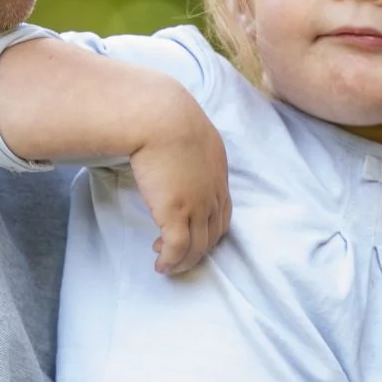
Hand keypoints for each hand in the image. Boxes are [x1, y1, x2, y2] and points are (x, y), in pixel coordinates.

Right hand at [128, 92, 229, 274]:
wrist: (159, 116)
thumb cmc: (163, 116)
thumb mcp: (186, 129)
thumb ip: (185, 144)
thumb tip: (167, 147)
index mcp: (217, 171)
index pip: (222, 211)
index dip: (209, 227)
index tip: (191, 231)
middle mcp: (213, 191)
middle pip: (214, 233)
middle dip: (198, 248)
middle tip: (178, 252)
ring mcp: (197, 204)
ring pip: (198, 246)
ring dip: (184, 261)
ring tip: (167, 265)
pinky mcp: (177, 212)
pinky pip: (178, 247)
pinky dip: (172, 261)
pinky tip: (160, 264)